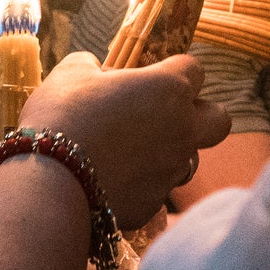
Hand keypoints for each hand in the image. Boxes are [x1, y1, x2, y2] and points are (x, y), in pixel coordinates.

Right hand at [18, 52, 229, 228]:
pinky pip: (157, 190)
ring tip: (131, 151)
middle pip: (219, 120)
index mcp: (168, 89)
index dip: (172, 70)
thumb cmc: (62, 116)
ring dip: (170, 153)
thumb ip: (93, 66)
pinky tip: (111, 180)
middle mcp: (182, 130)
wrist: (50, 181)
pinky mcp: (153, 203)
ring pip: (190, 160)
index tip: (148, 76)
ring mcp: (171, 171)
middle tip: (165, 115)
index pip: (194, 69)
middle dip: (200, 115)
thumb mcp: (70, 73)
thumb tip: (97, 72)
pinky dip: (140, 184)